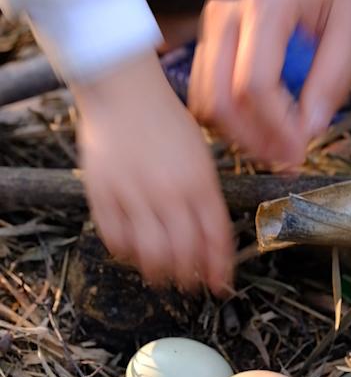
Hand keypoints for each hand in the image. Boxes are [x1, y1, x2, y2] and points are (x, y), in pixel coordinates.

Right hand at [73, 52, 233, 292]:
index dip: (220, 267)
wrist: (124, 92)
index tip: (220, 285)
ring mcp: (134, 194)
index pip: (216, 237)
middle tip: (189, 284)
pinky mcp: (103, 193)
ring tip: (161, 276)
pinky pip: (116, 238)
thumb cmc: (166, 121)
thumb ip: (206, 196)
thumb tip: (211, 238)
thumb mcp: (200, 155)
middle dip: (189, 276)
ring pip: (150, 253)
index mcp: (199, 181)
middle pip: (183, 253)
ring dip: (158, 273)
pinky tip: (132, 252)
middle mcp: (169, 192)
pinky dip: (126, 253)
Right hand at [188, 0, 350, 165]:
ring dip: (236, 131)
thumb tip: (309, 130)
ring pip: (203, 96)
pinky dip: (228, 112)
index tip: (300, 154)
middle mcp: (226, 11)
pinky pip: (206, 84)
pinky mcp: (209, 27)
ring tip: (275, 146)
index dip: (276, 129)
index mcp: (265, 4)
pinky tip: (261, 122)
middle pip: (218, 98)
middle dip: (251, 139)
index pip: (255, 85)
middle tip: (286, 160)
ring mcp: (211, 18)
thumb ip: (332, 76)